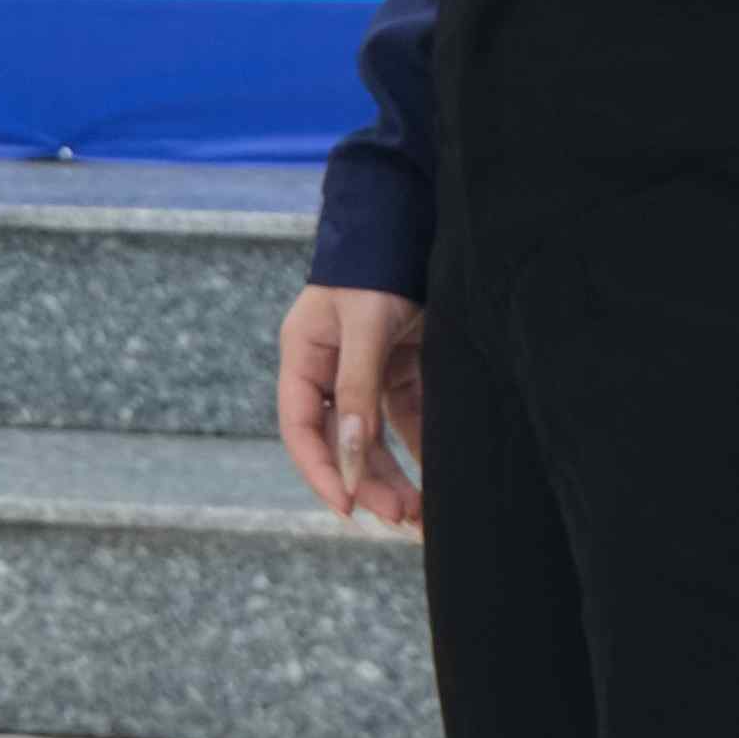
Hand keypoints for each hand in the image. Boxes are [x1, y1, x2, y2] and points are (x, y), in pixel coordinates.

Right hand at [278, 281, 425, 531]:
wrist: (413, 221)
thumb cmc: (378, 266)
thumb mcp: (364, 325)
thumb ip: (357, 392)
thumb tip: (350, 461)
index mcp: (304, 356)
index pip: (301, 428)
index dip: (320, 471)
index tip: (347, 506)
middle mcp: (331, 370)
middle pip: (342, 441)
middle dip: (368, 482)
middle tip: (400, 516)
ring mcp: (368, 372)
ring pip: (375, 440)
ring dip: (394, 476)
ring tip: (421, 514)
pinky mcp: (402, 371)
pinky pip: (406, 422)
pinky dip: (419, 452)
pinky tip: (438, 480)